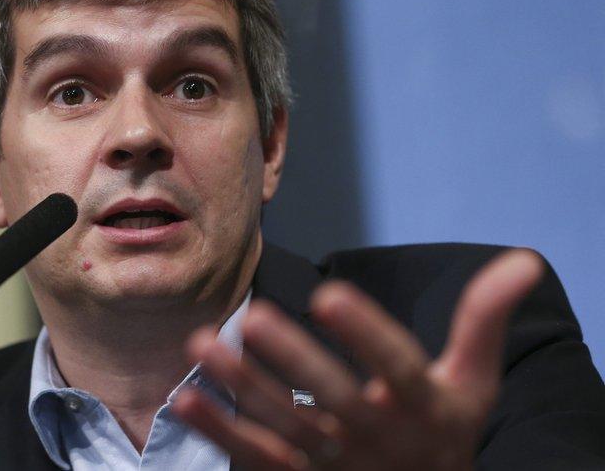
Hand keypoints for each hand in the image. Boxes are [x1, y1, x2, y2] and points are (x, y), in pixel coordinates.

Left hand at [172, 249, 543, 469]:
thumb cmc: (445, 433)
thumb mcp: (473, 382)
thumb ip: (484, 322)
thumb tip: (522, 259)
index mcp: (420, 406)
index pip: (394, 366)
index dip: (365, 333)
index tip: (330, 291)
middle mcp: (375, 437)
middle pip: (332, 399)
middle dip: (295, 362)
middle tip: (255, 317)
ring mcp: (334, 464)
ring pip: (284, 426)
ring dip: (241, 388)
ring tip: (201, 346)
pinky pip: (257, 457)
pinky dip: (221, 431)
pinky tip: (186, 399)